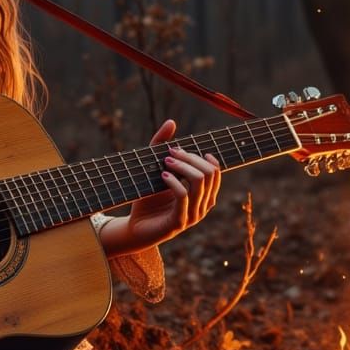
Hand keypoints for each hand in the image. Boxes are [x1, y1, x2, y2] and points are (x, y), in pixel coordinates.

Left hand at [122, 119, 220, 251]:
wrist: (134, 228)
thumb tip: (171, 121)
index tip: (180, 149)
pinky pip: (184, 196)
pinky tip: (162, 175)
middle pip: (208, 173)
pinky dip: (173, 182)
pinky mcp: (179, 222)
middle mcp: (203, 205)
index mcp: (204, 194)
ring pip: (199, 182)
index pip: (215, 171)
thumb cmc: (148, 199)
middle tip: (169, 153)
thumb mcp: (155, 169)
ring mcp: (193, 215)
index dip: (200, 156)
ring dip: (182, 167)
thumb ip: (162, 146)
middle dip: (190, 159)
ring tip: (165, 162)